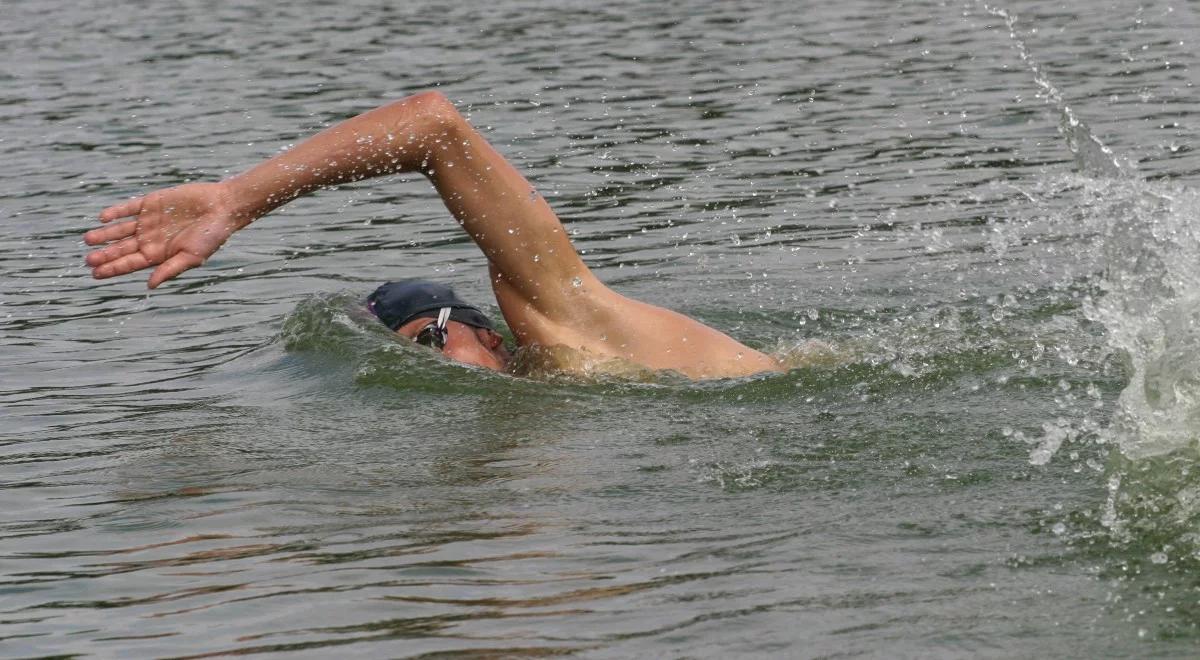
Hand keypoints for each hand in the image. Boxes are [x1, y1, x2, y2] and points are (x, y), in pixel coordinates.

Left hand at [85, 182, 248, 287]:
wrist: (222, 207)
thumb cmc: (212, 236)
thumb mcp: (192, 257)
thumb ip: (170, 269)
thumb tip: (149, 285)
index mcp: (159, 254)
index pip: (130, 264)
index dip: (112, 269)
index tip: (95, 274)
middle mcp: (150, 239)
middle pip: (121, 249)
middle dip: (104, 254)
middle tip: (88, 259)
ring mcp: (149, 221)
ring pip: (120, 229)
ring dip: (105, 235)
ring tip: (88, 240)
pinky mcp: (151, 203)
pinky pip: (129, 208)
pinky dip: (116, 212)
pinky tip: (103, 218)